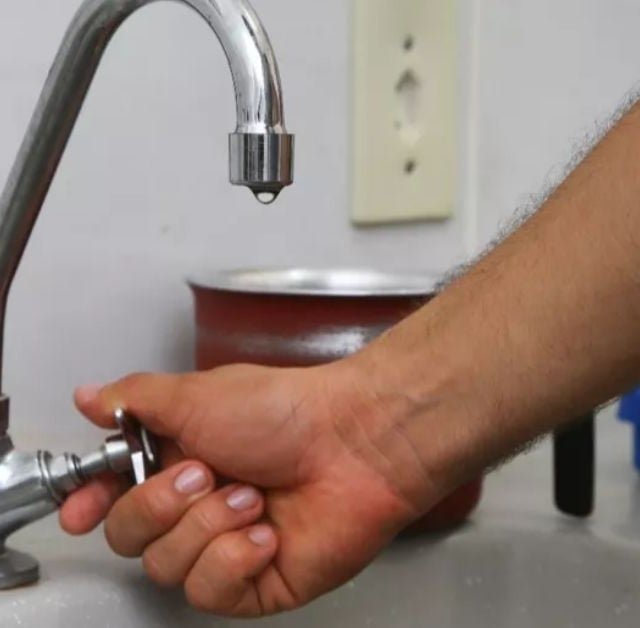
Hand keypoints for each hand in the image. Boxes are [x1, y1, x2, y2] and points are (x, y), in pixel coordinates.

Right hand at [60, 361, 433, 616]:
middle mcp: (200, 502)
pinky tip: (266, 530)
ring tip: (250, 495)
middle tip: (202, 473)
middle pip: (130, 536)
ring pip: (166, 567)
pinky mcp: (256, 579)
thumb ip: (136, 400)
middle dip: (159, 505)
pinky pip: (211, 591)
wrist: (352, 442)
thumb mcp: (197, 395)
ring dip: (207, 525)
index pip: (116, 492)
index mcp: (181, 456)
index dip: (93, 502)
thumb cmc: (284, 411)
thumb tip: (91, 398)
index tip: (81, 508)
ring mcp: (226, 543)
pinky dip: (235, 556)